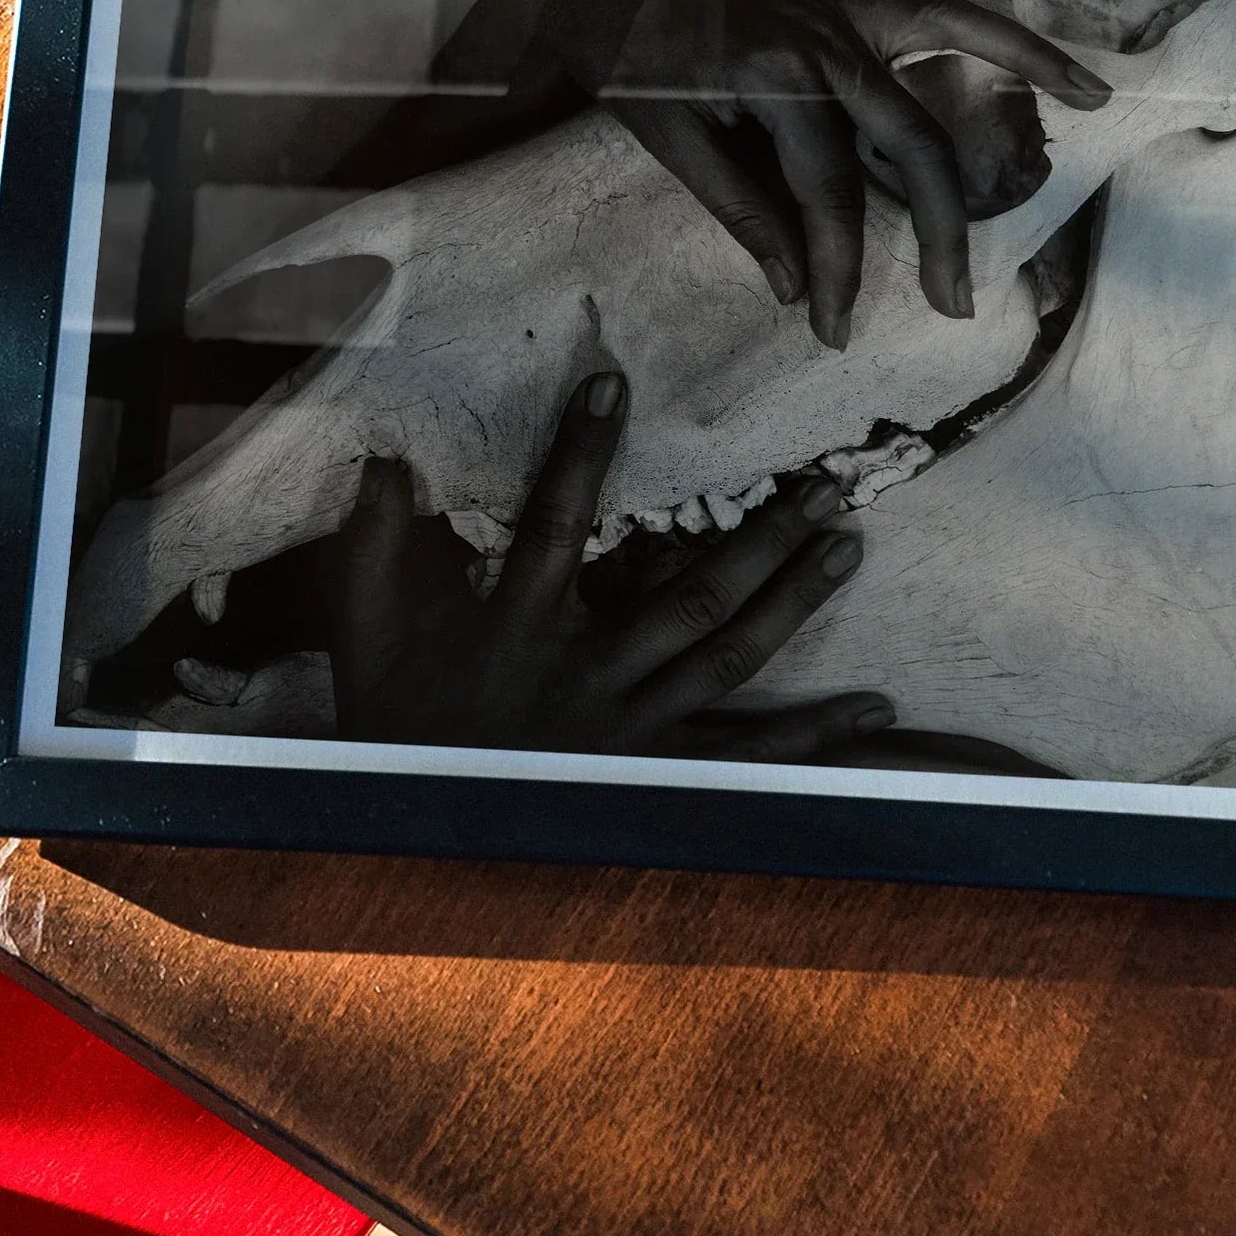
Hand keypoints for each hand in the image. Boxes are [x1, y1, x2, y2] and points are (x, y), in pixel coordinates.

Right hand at [331, 371, 888, 757]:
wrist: (414, 850)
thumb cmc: (395, 735)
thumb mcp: (364, 639)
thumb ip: (371, 547)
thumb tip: (382, 458)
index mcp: (516, 629)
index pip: (554, 522)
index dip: (581, 452)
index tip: (612, 385)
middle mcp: (586, 676)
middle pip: (687, 595)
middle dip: (760, 536)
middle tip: (825, 484)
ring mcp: (630, 733)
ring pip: (727, 658)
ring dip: (794, 602)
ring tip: (847, 545)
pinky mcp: (657, 782)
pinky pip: (746, 759)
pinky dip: (813, 738)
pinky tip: (871, 713)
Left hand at [437, 0, 1104, 346]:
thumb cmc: (634, 77)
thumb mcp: (680, 152)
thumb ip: (749, 216)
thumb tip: (801, 291)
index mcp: (776, 83)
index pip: (828, 197)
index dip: (835, 270)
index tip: (833, 332)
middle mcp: (826, 38)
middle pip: (912, 136)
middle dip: (942, 224)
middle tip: (958, 299)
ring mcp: (844, 4)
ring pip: (957, 24)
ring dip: (1030, 54)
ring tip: (1094, 92)